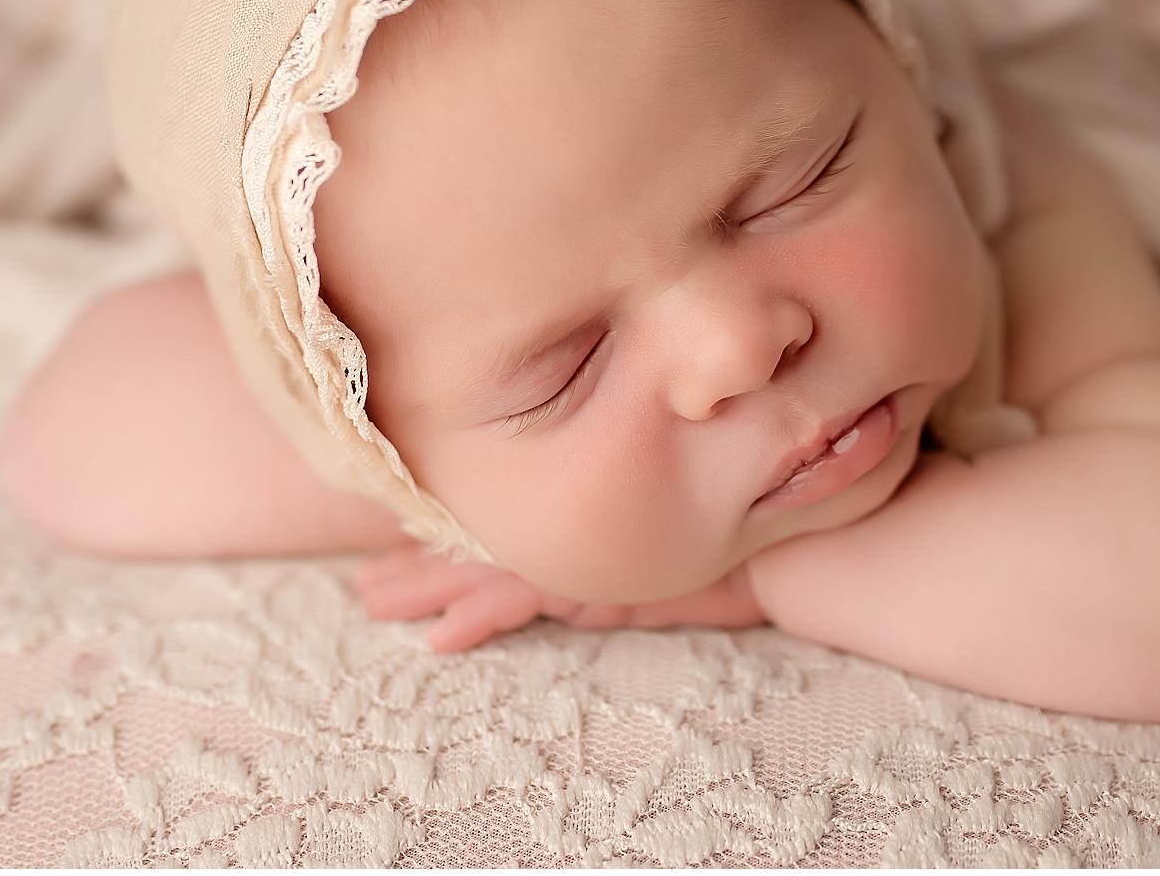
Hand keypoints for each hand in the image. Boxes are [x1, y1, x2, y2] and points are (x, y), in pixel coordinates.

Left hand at [355, 545, 765, 650]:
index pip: (506, 525)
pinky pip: (522, 600)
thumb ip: (622, 571)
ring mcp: (585, 550)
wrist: (792, 538)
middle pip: (481, 545)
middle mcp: (580, 526)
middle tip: (367, 586)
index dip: (453, 537)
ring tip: (376, 602)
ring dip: (427, 588)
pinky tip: (438, 642)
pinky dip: (478, 618)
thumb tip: (574, 599)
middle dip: (420, 565)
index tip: (402, 546)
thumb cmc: (745, 540)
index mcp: (587, 516)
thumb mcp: (674, 557)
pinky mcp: (597, 580)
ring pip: (485, 570)